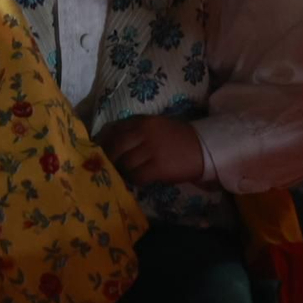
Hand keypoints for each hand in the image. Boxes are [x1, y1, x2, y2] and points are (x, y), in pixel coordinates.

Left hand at [97, 115, 211, 188]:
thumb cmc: (179, 138)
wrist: (204, 148)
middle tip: (107, 167)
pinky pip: (137, 176)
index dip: (103, 142)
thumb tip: (112, 143)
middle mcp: (144, 133)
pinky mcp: (158, 167)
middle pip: (115, 147)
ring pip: (125, 163)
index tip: (98, 151)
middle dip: (109, 158)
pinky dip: (134, 180)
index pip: (114, 130)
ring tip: (123, 175)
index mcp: (142, 121)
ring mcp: (151, 150)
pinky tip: (138, 180)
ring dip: (122, 171)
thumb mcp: (156, 126)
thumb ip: (136, 131)